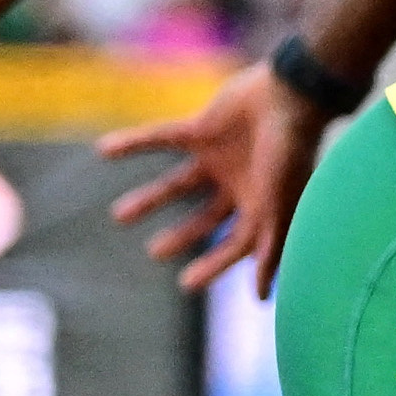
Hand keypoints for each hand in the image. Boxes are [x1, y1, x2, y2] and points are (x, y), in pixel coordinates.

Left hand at [100, 57, 324, 295]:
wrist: (290, 96)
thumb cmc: (290, 156)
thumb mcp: (277, 209)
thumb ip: (267, 251)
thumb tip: (260, 300)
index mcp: (260, 204)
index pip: (234, 244)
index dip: (213, 264)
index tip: (186, 284)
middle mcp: (238, 183)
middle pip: (205, 218)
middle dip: (182, 236)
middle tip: (155, 252)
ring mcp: (218, 156)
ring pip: (179, 183)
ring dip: (150, 198)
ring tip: (121, 216)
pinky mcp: (201, 128)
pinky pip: (161, 137)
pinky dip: (134, 143)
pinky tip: (104, 151)